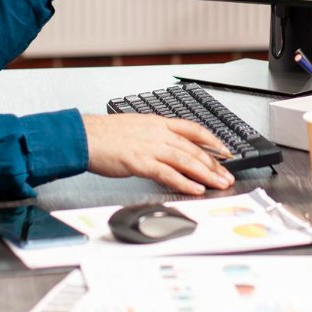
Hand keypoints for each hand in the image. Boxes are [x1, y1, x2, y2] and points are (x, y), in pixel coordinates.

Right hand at [81, 114, 235, 194]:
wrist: (84, 137)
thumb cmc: (104, 135)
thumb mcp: (135, 129)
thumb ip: (153, 137)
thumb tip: (166, 149)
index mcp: (157, 123)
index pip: (193, 130)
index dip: (212, 140)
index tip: (225, 150)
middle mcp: (157, 133)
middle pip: (194, 148)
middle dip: (214, 163)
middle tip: (228, 175)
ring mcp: (150, 147)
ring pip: (186, 160)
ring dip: (206, 174)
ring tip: (219, 184)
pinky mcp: (140, 162)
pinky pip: (168, 173)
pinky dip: (185, 182)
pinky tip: (196, 189)